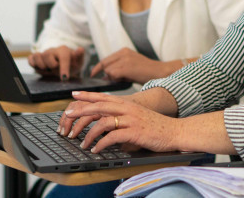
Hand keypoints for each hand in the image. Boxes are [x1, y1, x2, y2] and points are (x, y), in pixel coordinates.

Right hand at [27, 45, 83, 79]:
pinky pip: (31, 58)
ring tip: (48, 69)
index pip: (63, 57)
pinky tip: (39, 68)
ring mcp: (44, 53)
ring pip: (38, 56)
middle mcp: (53, 50)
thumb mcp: (79, 61)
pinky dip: (32, 63)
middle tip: (56, 70)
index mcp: (63, 50)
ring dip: (42, 66)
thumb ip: (79, 56)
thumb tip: (80, 49)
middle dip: (52, 66)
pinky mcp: (37, 58)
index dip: (63, 67)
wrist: (65, 64)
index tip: (64, 77)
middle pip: (47, 56)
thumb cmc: (72, 63)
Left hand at [58, 91, 182, 153]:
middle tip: (68, 114)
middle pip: (99, 106)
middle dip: (81, 110)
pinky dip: (101, 144)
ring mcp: (131, 119)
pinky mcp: (134, 132)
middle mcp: (128, 108)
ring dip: (89, 134)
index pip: (104, 97)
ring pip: (103, 122)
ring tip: (82, 143)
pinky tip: (96, 149)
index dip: (88, 95)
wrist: (175, 131)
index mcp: (128, 103)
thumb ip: (123, 116)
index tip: (74, 94)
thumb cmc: (156, 126)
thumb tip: (107, 122)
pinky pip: (112, 137)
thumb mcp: (138, 116)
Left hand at [91, 48, 175, 83]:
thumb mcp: (130, 68)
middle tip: (104, 80)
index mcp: (124, 51)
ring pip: (108, 70)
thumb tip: (104, 77)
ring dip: (112, 77)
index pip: (105, 59)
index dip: (98, 68)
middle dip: (103, 73)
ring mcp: (125, 59)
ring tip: (122, 80)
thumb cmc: (146, 73)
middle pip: (104, 64)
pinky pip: (113, 74)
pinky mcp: (126, 67)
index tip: (93, 74)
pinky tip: (123, 81)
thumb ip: (117, 70)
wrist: (160, 72)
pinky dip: (115, 79)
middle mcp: (123, 53)